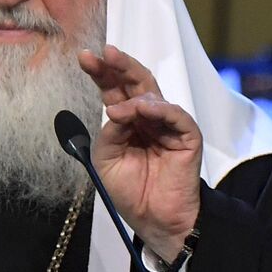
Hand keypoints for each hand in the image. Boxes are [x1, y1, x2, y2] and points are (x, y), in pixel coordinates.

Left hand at [78, 44, 202, 262]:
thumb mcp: (106, 158)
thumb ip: (109, 131)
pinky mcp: (187, 136)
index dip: (101, 72)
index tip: (85, 57)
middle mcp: (147, 116)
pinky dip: (159, 109)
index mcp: (126, 120)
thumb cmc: (129, 190)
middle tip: (105, 53)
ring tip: (116, 109)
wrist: (153, 218)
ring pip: (153, 95)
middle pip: (135, 82)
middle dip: (119, 66)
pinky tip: (143, 109)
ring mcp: (168, 124)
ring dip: (133, 96)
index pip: (113, 89)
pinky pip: (176, 115)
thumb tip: (118, 109)